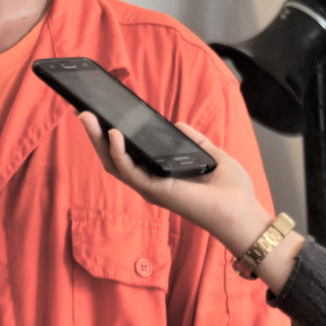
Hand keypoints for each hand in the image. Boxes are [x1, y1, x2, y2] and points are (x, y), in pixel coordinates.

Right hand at [77, 113, 273, 254]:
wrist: (242, 212)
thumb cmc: (231, 191)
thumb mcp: (211, 155)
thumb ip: (195, 140)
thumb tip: (178, 124)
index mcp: (160, 175)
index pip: (128, 156)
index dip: (110, 138)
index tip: (100, 117)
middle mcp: (150, 183)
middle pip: (112, 159)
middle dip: (95, 136)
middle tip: (83, 114)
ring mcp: (150, 188)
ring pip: (114, 164)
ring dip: (98, 141)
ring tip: (88, 119)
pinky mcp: (155, 191)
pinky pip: (129, 170)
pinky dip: (118, 152)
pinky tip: (114, 134)